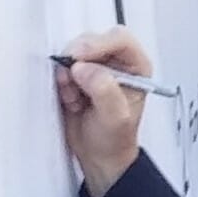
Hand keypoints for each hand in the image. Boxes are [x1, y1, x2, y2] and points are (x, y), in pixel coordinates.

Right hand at [54, 26, 152, 196]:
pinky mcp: (77, 75)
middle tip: (73, 79)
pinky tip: (71, 100)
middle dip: (78, 59)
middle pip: (92, 41)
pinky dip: (61, 82)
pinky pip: (61, 67)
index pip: (120, 40)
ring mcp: (95, 67)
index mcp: (136, 67)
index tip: (80, 56)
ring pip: (73, 53)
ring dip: (68, 74)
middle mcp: (116, 63)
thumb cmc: (115, 139)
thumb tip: (85, 69)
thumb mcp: (116, 118)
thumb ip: (105, 91)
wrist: (99, 156)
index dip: (99, 44)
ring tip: (76, 98)